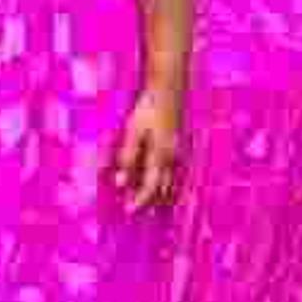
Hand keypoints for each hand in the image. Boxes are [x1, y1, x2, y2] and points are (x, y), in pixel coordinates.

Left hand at [109, 86, 181, 209]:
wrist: (169, 88)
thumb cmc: (148, 108)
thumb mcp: (133, 131)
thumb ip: (127, 157)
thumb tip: (120, 182)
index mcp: (161, 156)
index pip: (150, 187)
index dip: (140, 201)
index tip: (129, 210)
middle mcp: (174, 158)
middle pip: (164, 188)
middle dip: (152, 202)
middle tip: (142, 213)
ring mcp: (180, 152)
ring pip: (173, 181)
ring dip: (163, 194)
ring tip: (154, 204)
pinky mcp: (182, 145)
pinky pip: (178, 171)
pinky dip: (171, 182)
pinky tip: (166, 182)